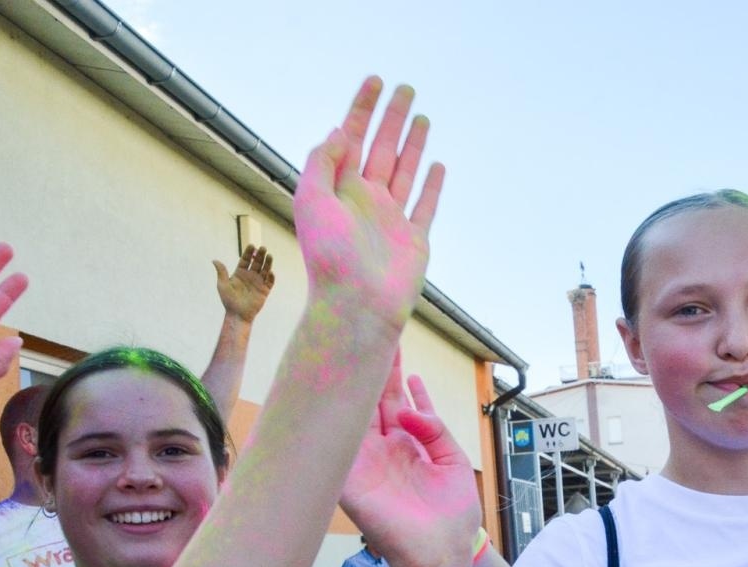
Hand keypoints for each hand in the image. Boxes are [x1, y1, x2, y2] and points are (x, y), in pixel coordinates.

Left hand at [213, 245, 274, 322]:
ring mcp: (258, 283)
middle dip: (260, 255)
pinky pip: (270, 282)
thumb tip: (214, 260)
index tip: (252, 245)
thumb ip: (221, 272)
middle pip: (256, 263)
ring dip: (267, 263)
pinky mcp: (264, 291)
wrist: (238, 314)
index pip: (245, 260)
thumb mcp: (223, 285)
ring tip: (270, 255)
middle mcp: (250, 276)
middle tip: (263, 248)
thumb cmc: (229, 300)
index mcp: (240, 273)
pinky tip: (270, 272)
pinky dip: (271, 276)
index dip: (249, 253)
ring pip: (265, 270)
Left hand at [293, 78, 444, 328]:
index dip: (362, 108)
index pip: (352, 137)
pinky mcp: (415, 240)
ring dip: (413, 143)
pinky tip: (437, 165)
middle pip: (382, 147)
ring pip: (405, 171)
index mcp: (340, 188)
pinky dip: (432, 185)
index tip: (375, 82)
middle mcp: (366, 199)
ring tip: (421, 116)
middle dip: (392, 117)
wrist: (357, 303)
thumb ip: (323, 162)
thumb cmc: (329, 256)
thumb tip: (340, 132)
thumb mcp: (311, 199)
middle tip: (404, 88)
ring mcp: (392, 219)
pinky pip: (425, 205)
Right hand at [340, 352, 480, 566]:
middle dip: (370, 365)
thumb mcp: (453, 463)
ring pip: (353, 415)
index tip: (389, 337)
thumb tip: (409, 407)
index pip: (392, 398)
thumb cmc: (451, 518)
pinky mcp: (351, 481)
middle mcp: (380, 448)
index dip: (391, 370)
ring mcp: (363, 462)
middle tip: (366, 327)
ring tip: (352, 347)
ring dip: (352, 385)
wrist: (442, 558)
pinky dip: (335, 421)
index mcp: (405, 443)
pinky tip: (336, 391)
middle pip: (370, 398)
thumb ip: (434, 430)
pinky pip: (338, 448)